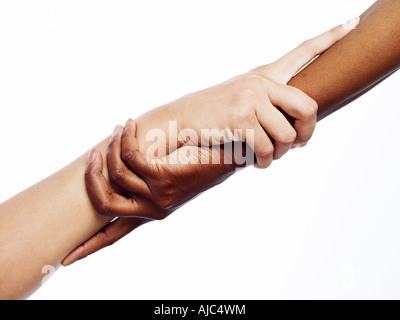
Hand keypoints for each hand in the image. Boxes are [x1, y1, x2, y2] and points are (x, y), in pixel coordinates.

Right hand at [62, 119, 237, 265]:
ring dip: (111, 147)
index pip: (114, 235)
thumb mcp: (167, 178)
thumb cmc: (198, 163)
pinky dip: (125, 138)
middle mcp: (151, 209)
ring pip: (116, 174)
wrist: (227, 156)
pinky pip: (131, 156)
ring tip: (118, 130)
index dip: (88, 248)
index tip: (66, 260)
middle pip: (103, 204)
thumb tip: (114, 166)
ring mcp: (157, 196)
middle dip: (91, 178)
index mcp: (150, 212)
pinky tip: (130, 126)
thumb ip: (143, 180)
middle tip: (91, 156)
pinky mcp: (164, 178)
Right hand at [167, 22, 356, 167]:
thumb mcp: (243, 101)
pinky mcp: (241, 118)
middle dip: (307, 132)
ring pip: (287, 136)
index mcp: (264, 75)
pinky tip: (256, 162)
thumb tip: (300, 138)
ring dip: (280, 154)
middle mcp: (261, 82)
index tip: (352, 22)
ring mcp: (251, 98)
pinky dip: (265, 162)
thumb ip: (271, 109)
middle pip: (308, 107)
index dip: (329, 37)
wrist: (182, 119)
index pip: (301, 51)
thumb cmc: (215, 115)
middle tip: (299, 144)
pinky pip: (268, 149)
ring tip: (267, 156)